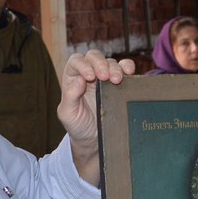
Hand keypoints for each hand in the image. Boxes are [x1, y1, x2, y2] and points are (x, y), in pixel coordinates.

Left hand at [57, 50, 133, 184]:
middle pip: (94, 57)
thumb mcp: (68, 114)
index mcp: (73, 78)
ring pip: (111, 62)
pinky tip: (129, 73)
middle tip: (105, 76)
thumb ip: (70, 97)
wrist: (95, 140)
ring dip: (115, 68)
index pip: (75, 61)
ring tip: (117, 80)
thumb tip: (79, 80)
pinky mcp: (120, 84)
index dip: (83, 64)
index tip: (89, 77)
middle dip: (100, 63)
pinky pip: (125, 69)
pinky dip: (128, 67)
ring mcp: (105, 78)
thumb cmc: (78, 127)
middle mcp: (89, 74)